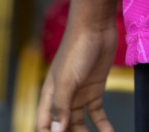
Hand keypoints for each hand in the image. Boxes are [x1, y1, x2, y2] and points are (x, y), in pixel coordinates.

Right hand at [37, 17, 119, 131]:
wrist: (95, 25)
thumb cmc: (76, 49)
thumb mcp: (67, 80)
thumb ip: (61, 107)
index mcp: (49, 95)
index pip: (45, 125)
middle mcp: (62, 97)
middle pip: (63, 127)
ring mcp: (79, 94)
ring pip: (80, 124)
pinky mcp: (95, 89)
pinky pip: (97, 115)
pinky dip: (103, 127)